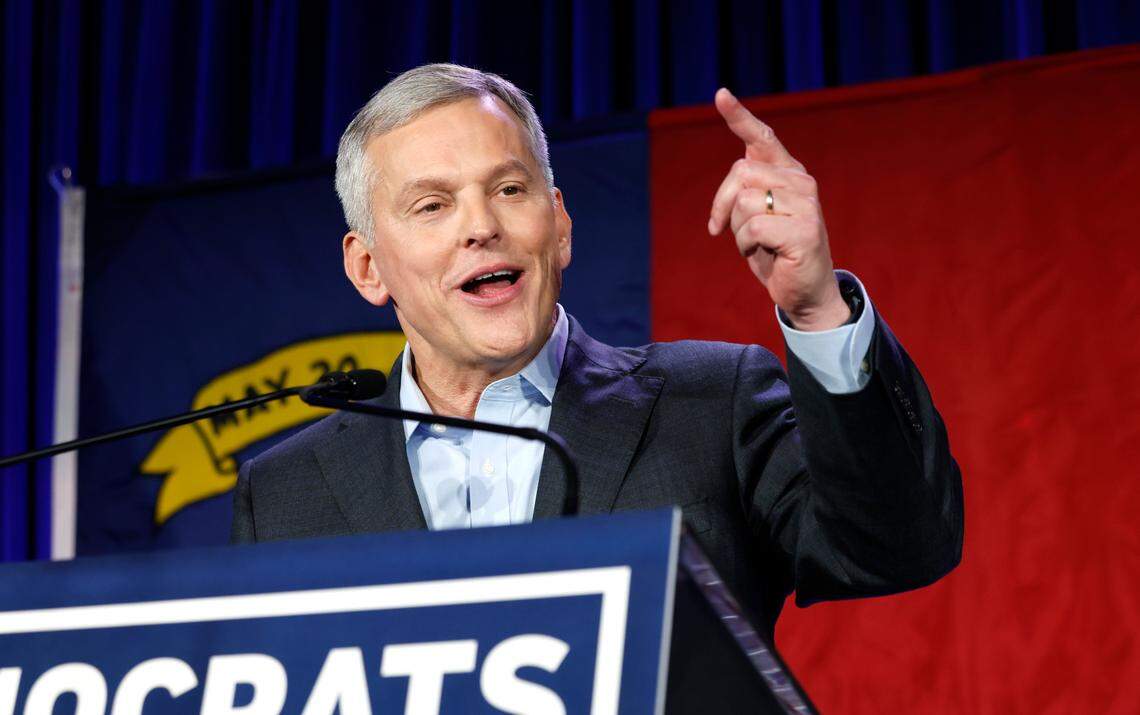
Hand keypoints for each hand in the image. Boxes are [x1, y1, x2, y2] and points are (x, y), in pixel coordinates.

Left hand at [707, 88, 849, 330]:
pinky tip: (765, 254)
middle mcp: (801, 181)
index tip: (720, 94)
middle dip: (721, 204)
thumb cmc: (775, 254)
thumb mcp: (756, 217)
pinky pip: (753, 228)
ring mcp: (806, 204)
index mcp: (788, 173)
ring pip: (744, 201)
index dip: (739, 116)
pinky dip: (746, 246)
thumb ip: (748, 192)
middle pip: (740, 172)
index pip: (762, 137)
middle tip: (722, 229)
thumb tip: (732, 186)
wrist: (805, 292)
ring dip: (737, 231)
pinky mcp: (805, 230)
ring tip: (756, 245)